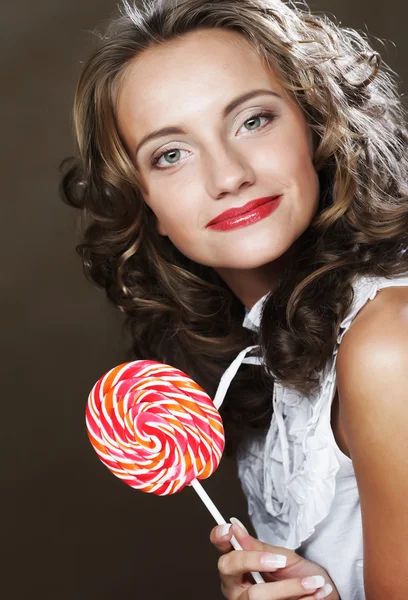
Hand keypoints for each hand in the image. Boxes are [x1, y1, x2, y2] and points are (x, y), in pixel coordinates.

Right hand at [210, 518, 339, 599]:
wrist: (321, 595)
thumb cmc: (299, 576)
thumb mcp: (283, 558)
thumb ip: (260, 548)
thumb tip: (236, 528)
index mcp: (238, 569)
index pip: (222, 550)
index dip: (219, 538)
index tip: (230, 529)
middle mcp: (235, 588)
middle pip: (229, 569)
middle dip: (255, 560)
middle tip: (281, 560)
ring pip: (256, 596)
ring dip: (290, 587)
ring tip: (313, 583)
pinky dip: (301, 599)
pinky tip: (314, 594)